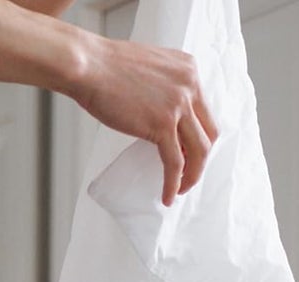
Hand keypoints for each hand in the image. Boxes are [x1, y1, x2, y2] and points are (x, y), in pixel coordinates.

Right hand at [67, 34, 219, 204]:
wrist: (89, 66)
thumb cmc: (107, 68)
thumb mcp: (150, 69)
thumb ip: (164, 88)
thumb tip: (162, 114)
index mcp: (188, 70)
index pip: (205, 111)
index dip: (199, 137)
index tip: (188, 154)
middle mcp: (190, 85)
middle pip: (209, 133)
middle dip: (201, 160)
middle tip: (187, 175)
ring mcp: (178, 104)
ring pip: (199, 151)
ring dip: (191, 176)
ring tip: (179, 191)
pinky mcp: (162, 124)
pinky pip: (175, 163)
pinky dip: (173, 183)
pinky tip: (166, 197)